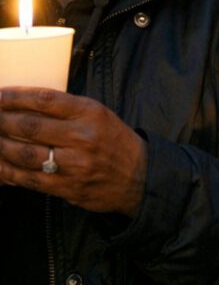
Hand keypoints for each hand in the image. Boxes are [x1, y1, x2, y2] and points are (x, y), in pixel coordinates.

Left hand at [0, 87, 146, 215]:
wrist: (139, 175)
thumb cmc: (114, 140)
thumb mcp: (99, 115)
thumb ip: (67, 111)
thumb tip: (26, 107)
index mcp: (90, 113)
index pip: (46, 100)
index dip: (17, 97)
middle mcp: (82, 136)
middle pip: (31, 126)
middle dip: (2, 120)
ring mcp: (74, 164)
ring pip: (25, 154)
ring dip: (0, 146)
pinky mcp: (66, 187)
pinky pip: (28, 179)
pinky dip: (7, 172)